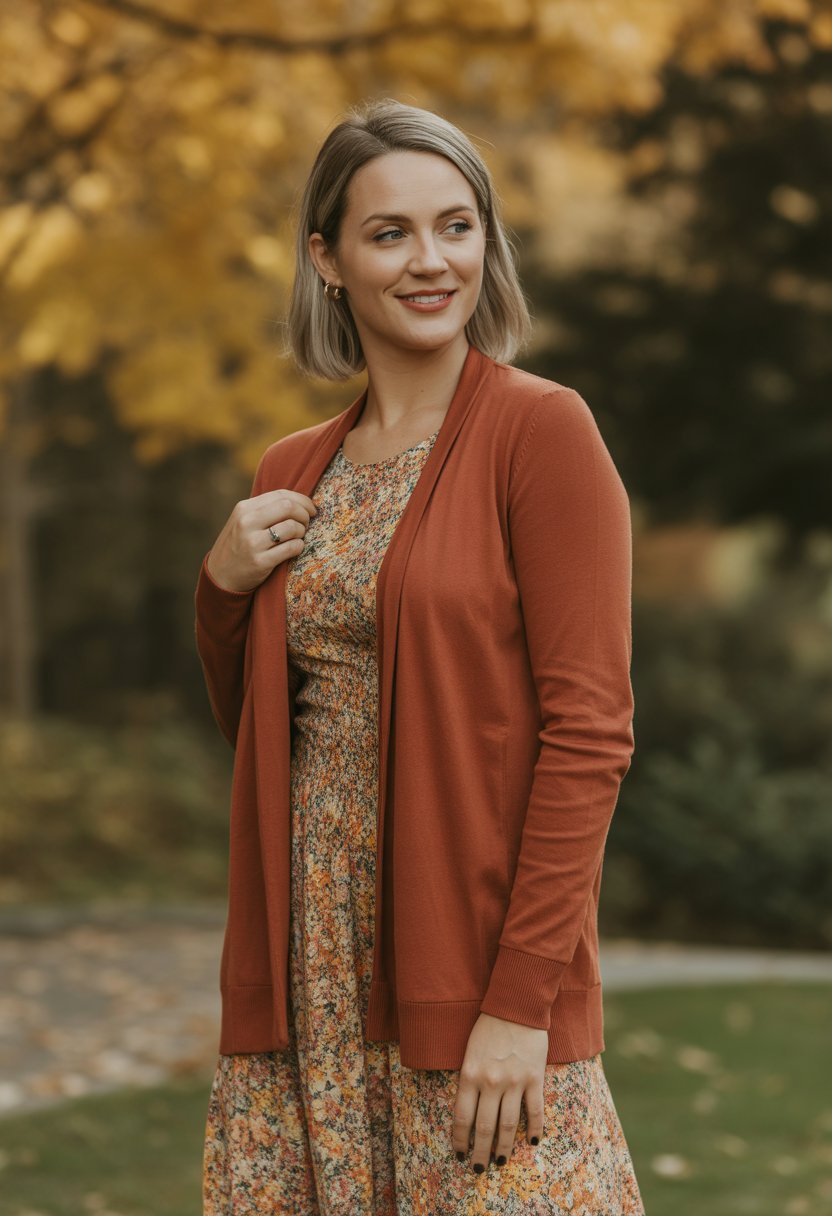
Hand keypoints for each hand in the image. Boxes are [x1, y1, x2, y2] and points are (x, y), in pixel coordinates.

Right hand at [206, 489, 317, 593]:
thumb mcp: (243, 521)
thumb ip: (265, 509)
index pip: (281, 495)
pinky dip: (299, 547)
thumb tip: (300, 501)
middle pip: (288, 507)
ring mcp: (252, 542)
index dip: (302, 500)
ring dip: (302, 532)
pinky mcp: (260, 562)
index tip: (311, 509)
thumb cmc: (238, 545)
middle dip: (304, 515)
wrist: (220, 576)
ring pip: (292, 527)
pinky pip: (291, 548)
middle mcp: (246, 522)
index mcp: (244, 508)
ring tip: (298, 537)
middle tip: (307, 524)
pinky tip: (295, 548)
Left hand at [452, 1012, 547, 1171]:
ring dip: (504, 1148)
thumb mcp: (469, 1052)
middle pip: (484, 1128)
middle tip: (478, 1169)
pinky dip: (534, 1129)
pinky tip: (532, 1141)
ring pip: (508, 1125)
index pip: (462, 1117)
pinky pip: (535, 1111)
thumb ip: (468, 1079)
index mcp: (470, 1074)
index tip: (459, 1153)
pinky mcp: (535, 1078)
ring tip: (500, 1162)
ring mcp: (514, 1082)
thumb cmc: (488, 1027)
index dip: (460, 1140)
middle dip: (480, 1153)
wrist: (516, 1006)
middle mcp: (491, 1082)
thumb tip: (468, 1111)